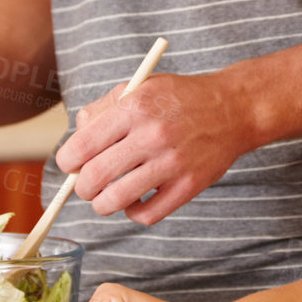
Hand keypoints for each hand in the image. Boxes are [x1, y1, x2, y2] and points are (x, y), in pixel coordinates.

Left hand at [55, 71, 252, 223]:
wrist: (233, 108)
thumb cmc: (181, 98)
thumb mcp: (141, 87)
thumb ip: (104, 107)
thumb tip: (76, 137)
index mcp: (135, 108)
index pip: (81, 147)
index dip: (67, 162)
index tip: (71, 165)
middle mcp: (152, 135)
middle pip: (93, 178)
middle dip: (82, 187)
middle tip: (88, 184)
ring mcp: (172, 163)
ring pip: (115, 200)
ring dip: (103, 204)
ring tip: (107, 196)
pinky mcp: (188, 185)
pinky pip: (147, 215)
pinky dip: (134, 213)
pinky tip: (136, 201)